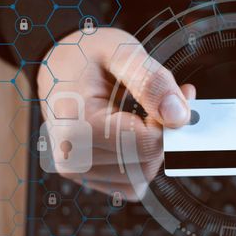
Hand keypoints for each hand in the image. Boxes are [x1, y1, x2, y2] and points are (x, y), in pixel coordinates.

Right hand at [37, 28, 194, 198]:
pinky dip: (140, 161)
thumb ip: (152, 81)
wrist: (57, 62)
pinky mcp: (86, 176)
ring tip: (139, 115)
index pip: (149, 145)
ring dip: (152, 147)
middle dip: (163, 134)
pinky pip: (131, 183)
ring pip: (142, 176)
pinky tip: (131, 134)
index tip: (168, 98)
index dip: (168, 122)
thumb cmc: (85, 54)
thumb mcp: (121, 51)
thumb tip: (178, 115)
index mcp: (79, 126)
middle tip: (158, 103)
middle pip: (147, 164)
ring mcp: (78, 170)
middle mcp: (73, 156)